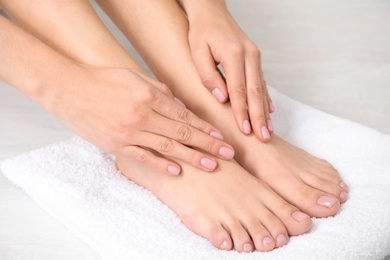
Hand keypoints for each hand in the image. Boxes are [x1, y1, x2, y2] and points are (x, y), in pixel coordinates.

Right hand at [54, 66, 234, 174]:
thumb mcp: (135, 75)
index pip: (186, 116)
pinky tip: (178, 171)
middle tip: (229, 154)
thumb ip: (160, 90)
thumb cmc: (103, 79)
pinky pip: (143, 157)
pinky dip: (161, 164)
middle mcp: (143, 114)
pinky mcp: (116, 144)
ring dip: (192, 157)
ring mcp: (129, 131)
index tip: (222, 137)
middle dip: (209, 144)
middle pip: (183, 133)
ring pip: (168, 147)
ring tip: (212, 165)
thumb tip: (181, 105)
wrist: (68, 88)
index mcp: (149, 95)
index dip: (206, 128)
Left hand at [186, 2, 273, 141]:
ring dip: (264, 112)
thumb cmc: (201, 32)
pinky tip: (269, 112)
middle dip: (259, 117)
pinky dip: (266, 99)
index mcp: (234, 54)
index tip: (244, 130)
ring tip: (268, 131)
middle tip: (263, 138)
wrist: (212, 12)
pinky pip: (262, 82)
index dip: (242, 112)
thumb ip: (209, 76)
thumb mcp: (197, 52)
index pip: (239, 90)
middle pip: (255, 92)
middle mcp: (250, 55)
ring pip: (262, 89)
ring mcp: (255, 57)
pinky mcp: (255, 59)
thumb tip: (223, 100)